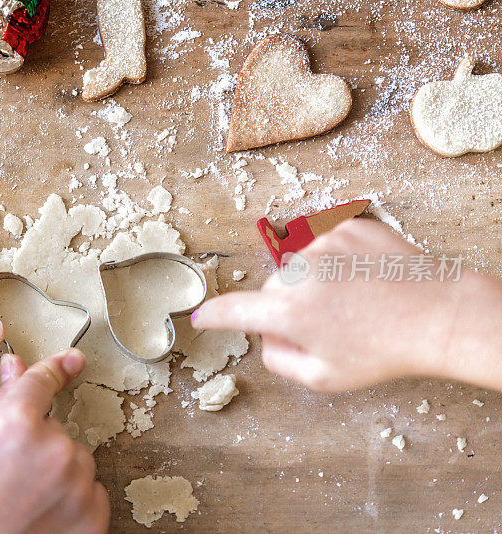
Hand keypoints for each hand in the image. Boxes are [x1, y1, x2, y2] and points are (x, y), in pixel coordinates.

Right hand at [0, 349, 109, 533]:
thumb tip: (15, 372)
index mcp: (14, 422)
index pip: (42, 381)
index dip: (56, 367)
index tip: (72, 360)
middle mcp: (52, 446)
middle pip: (55, 431)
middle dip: (37, 448)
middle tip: (8, 477)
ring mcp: (77, 483)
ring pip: (74, 463)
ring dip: (56, 475)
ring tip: (21, 502)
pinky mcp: (93, 516)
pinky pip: (90, 493)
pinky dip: (71, 503)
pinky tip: (40, 517)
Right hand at [192, 218, 501, 391]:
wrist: (438, 315)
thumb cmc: (384, 351)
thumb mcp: (324, 378)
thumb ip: (279, 361)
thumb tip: (264, 338)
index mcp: (289, 314)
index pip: (232, 310)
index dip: (213, 315)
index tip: (200, 316)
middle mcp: (298, 273)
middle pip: (271, 290)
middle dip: (286, 306)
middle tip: (325, 323)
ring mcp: (322, 244)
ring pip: (296, 266)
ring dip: (311, 281)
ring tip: (350, 298)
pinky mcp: (344, 227)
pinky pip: (321, 245)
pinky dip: (333, 260)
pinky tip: (360, 277)